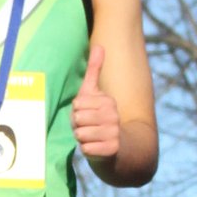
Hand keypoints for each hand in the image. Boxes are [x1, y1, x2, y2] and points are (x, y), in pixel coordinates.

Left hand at [71, 44, 120, 159]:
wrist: (120, 148)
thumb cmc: (101, 118)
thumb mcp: (95, 94)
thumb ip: (95, 70)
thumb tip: (99, 45)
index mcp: (108, 101)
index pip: (77, 104)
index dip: (77, 112)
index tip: (87, 115)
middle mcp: (113, 116)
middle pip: (77, 119)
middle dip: (78, 126)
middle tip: (89, 128)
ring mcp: (113, 133)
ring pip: (80, 134)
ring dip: (82, 139)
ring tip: (92, 138)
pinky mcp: (111, 149)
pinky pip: (86, 149)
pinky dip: (87, 150)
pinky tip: (96, 148)